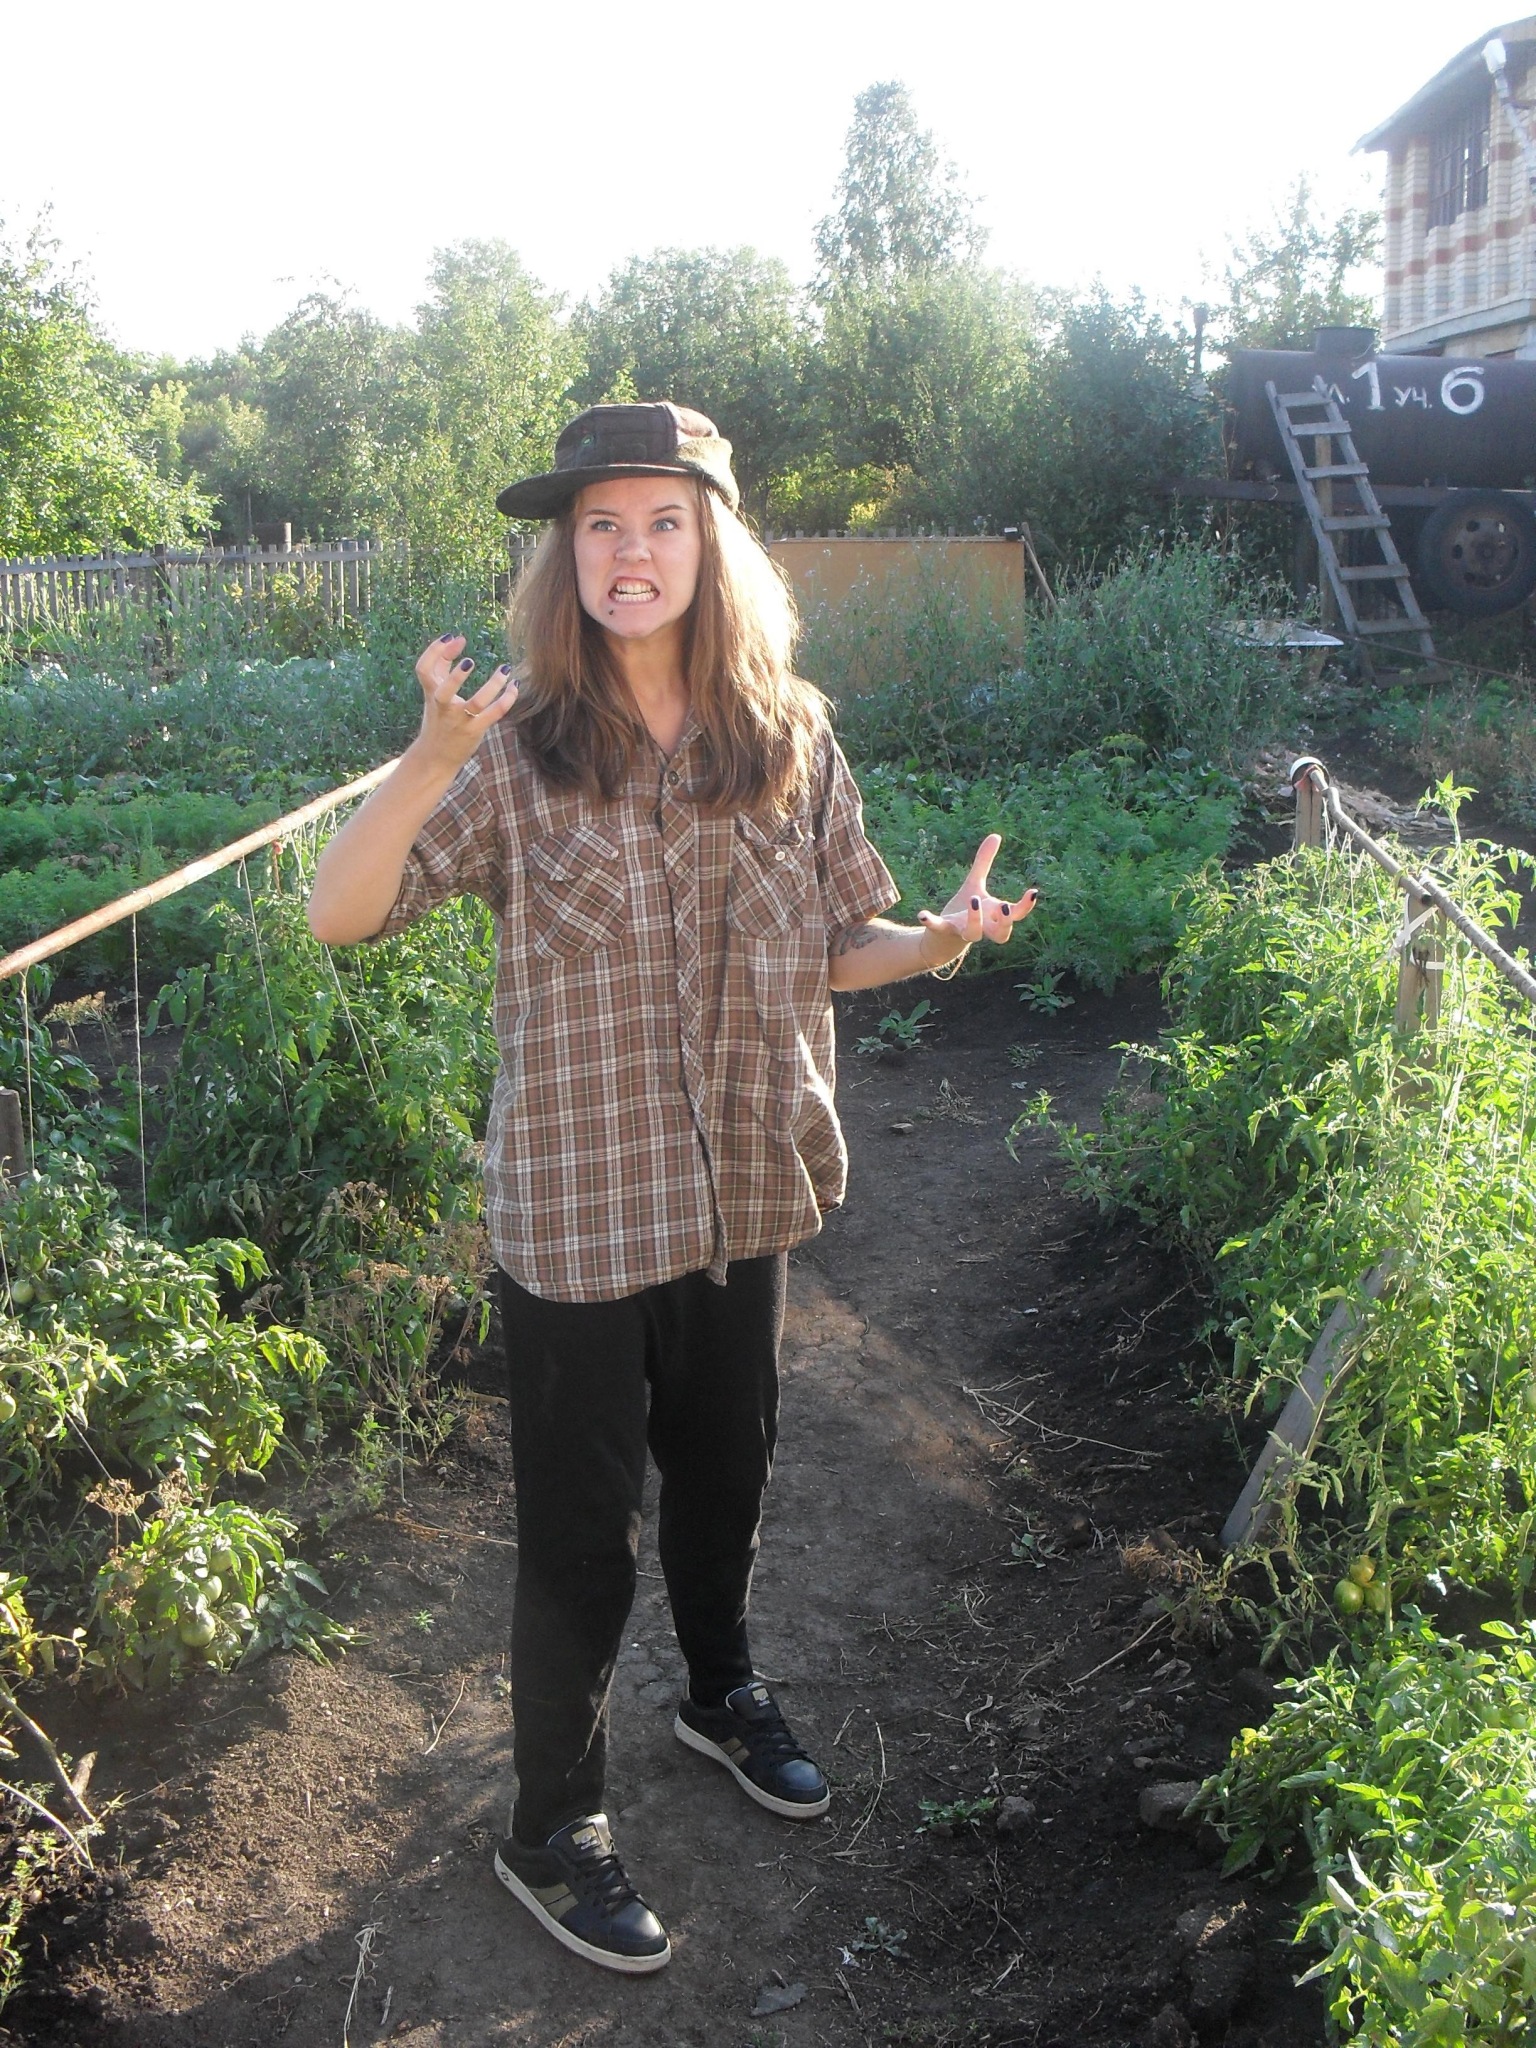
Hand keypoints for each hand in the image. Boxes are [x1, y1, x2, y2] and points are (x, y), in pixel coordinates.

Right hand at [413, 633, 517, 770]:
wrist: (436, 757)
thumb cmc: (439, 718)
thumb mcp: (434, 692)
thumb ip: (441, 666)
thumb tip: (453, 638)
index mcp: (431, 693)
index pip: (423, 669)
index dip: (434, 651)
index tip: (453, 637)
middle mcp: (442, 707)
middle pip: (443, 692)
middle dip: (455, 678)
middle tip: (469, 661)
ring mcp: (459, 720)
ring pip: (476, 703)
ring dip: (493, 686)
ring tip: (505, 670)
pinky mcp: (475, 730)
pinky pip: (494, 714)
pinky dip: (506, 699)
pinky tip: (514, 686)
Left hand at [918, 834, 1037, 965]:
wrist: (943, 937)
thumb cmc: (965, 910)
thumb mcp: (975, 884)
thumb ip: (984, 863)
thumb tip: (995, 835)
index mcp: (993, 916)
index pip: (1016, 915)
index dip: (1025, 906)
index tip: (1032, 891)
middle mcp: (982, 927)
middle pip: (1001, 935)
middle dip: (1005, 923)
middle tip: (1004, 906)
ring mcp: (962, 930)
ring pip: (973, 934)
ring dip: (975, 919)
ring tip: (973, 899)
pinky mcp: (943, 930)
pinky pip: (938, 928)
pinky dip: (931, 921)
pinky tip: (922, 914)